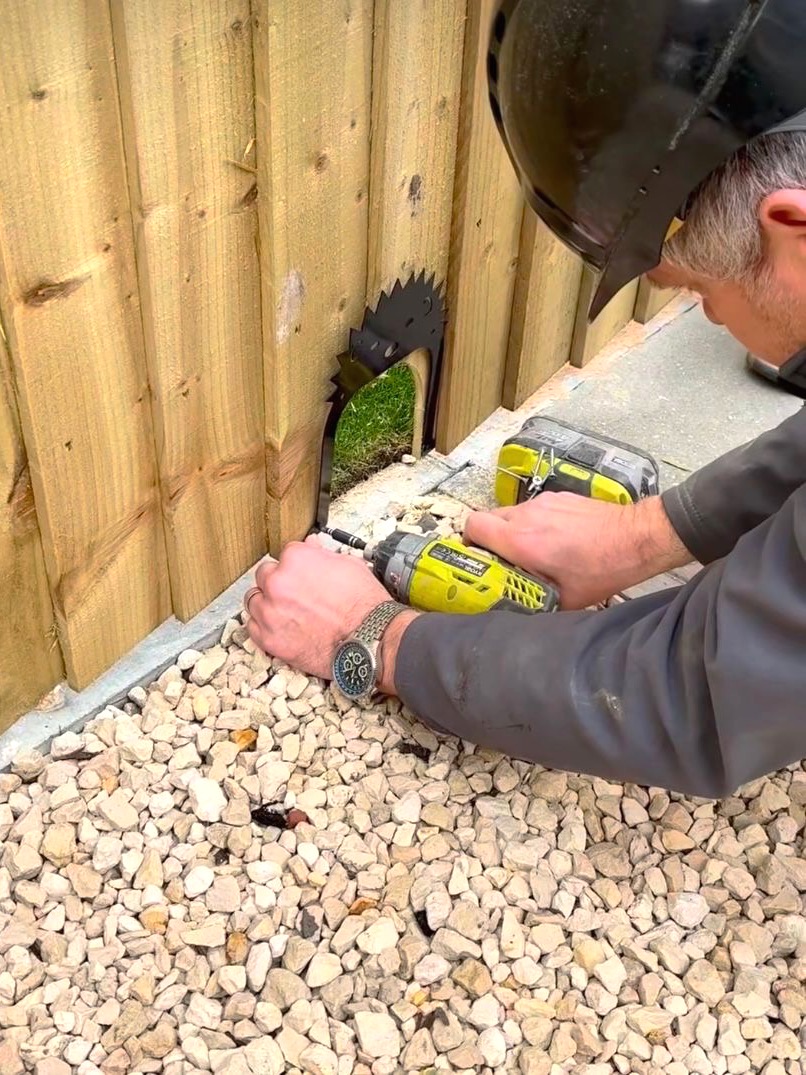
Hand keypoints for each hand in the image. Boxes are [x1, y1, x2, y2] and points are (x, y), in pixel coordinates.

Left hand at [244, 535, 416, 689]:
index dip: (296, 566)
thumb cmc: (364, 604)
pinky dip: (264, 626)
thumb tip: (311, 545)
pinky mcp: (268, 638)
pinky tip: (281, 627)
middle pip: (264, 575)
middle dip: (278, 582)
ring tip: (288, 612)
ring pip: (254, 601)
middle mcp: (277, 582)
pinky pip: (253, 627)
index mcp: (295, 559)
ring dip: (267, 603)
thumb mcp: (348, 565)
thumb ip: (321, 554)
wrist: (370, 639)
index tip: (303, 576)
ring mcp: (270, 611)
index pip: (285, 554)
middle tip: (295, 594)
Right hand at [464, 493, 690, 608]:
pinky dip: (534, 524)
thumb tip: (521, 612)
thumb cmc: (604, 568)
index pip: (473, 526)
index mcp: (522, 541)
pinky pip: (533, 510)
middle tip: (502, 561)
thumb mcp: (566, 599)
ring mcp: (543, 503)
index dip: (468, 541)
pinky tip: (554, 541)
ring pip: (511, 514)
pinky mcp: (559, 497)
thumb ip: (536, 602)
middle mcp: (527, 517)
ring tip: (532, 553)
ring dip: (513, 532)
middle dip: (489, 540)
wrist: (637, 538)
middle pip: (488, 519)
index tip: (477, 558)